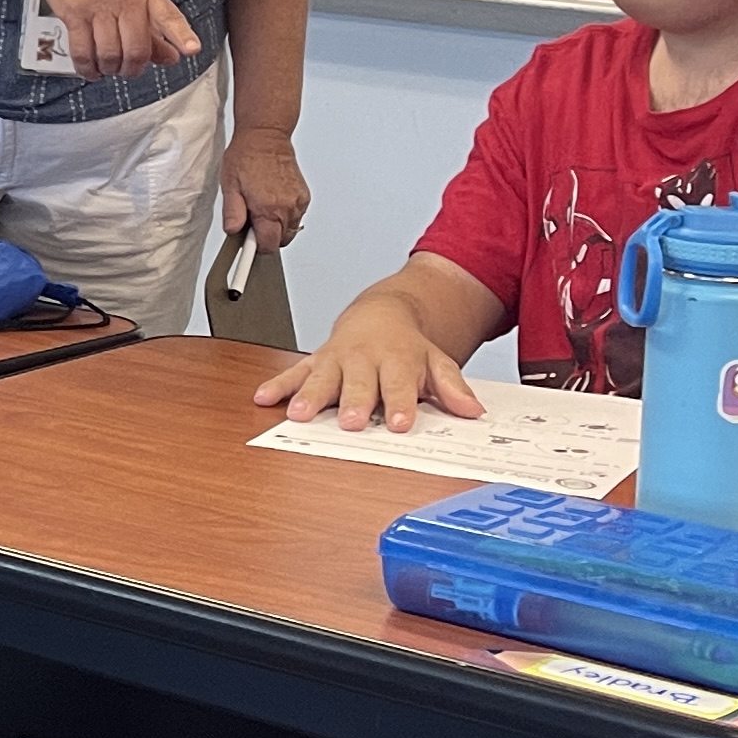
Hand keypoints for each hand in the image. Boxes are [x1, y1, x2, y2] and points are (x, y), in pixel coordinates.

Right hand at [35, 0, 202, 80]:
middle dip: (132, 69)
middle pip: (136, 49)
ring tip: (108, 66)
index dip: (181, 35)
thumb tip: (171, 57)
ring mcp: (98, 5)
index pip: (168, 16)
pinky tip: (91, 68)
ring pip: (109, 54)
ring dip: (109, 69)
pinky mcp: (74, 13)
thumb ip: (155, 29)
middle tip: (128, 69)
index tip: (192, 48)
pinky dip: (88, 68)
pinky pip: (82, 52)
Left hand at [216, 126, 307, 249]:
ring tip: (262, 206)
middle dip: (266, 235)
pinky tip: (273, 200)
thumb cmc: (246, 156)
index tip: (249, 244)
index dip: (256, 247)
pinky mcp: (304, 196)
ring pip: (289, 230)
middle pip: (280, 241)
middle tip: (252, 218)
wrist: (266, 136)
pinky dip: (285, 215)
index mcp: (268, 208)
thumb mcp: (230, 185)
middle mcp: (287, 207)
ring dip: (276, 226)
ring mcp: (298, 202)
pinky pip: (296, 217)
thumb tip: (233, 230)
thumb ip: (232, 212)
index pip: (268, 245)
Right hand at [252, 285, 487, 431]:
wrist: (380, 313)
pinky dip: (278, 385)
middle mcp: (364, 359)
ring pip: (322, 378)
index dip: (400, 404)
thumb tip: (473, 410)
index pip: (399, 384)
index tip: (400, 424)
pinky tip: (264, 397)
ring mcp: (336, 360)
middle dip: (354, 402)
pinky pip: (294, 372)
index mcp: (396, 360)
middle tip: (352, 422)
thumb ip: (452, 388)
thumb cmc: (407, 347)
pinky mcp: (315, 361)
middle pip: (359, 383)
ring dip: (310, 396)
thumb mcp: (435, 362)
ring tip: (300, 414)